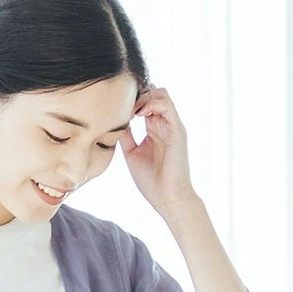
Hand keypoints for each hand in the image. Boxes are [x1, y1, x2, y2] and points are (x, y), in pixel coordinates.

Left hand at [118, 84, 197, 213]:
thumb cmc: (151, 181)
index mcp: (155, 129)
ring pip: (160, 93)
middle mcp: (165, 124)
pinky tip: (138, 114)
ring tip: (129, 110)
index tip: (115, 107)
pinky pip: (166, 105)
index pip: (145, 101)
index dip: (131, 99)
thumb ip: (126, 136)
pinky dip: (151, 103)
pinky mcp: (178, 130)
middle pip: (153, 92)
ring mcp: (172, 126)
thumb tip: (114, 122)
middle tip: (121, 104)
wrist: (168, 199)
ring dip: (143, 97)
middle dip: (136, 93)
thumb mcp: (132, 153)